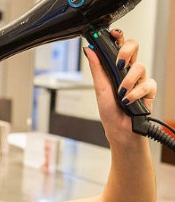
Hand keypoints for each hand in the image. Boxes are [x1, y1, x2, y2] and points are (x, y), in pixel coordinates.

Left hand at [83, 29, 156, 145]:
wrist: (120, 130)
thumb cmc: (109, 111)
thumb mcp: (99, 89)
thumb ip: (97, 68)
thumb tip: (89, 50)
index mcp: (114, 69)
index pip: (118, 46)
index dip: (118, 37)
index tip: (113, 34)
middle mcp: (128, 71)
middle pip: (134, 47)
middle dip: (127, 51)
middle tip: (119, 62)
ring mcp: (139, 79)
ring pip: (140, 66)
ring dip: (128, 81)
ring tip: (121, 93)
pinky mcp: (149, 90)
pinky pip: (148, 84)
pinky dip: (136, 93)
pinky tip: (129, 101)